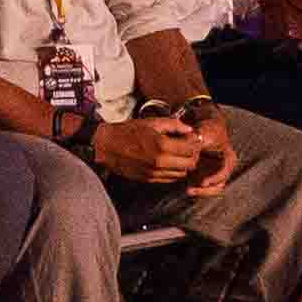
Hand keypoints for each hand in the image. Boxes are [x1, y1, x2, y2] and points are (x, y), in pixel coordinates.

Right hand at [84, 109, 213, 186]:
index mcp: (162, 145)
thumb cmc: (128, 132)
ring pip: (181, 174)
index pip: (190, 150)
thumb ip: (174, 125)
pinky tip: (168, 162)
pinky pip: (169, 179)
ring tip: (178, 155)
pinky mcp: (148, 179)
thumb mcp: (152, 122)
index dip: (194, 144)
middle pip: (189, 164)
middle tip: (187, 148)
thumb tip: (189, 130)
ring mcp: (154, 173)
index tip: (192, 139)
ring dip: (183, 165)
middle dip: (192, 156)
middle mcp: (160, 162)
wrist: (106, 146)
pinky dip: (173, 171)